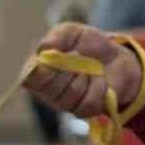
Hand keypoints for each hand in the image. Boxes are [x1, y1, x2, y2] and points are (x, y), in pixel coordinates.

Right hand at [24, 24, 144, 119]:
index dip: (41, 70)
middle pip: (51, 88)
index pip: (29, 80)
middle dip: (69, 67)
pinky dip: (99, 86)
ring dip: (86, 75)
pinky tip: (100, 80)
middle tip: (78, 55)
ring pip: (71, 93)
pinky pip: (88, 101)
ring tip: (90, 67)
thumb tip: (43, 46)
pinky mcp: (82, 111)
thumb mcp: (72, 33)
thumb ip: (57, 36)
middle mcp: (47, 93)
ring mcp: (64, 105)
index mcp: (38, 74)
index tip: (55, 56)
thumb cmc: (87, 46)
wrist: (115, 59)